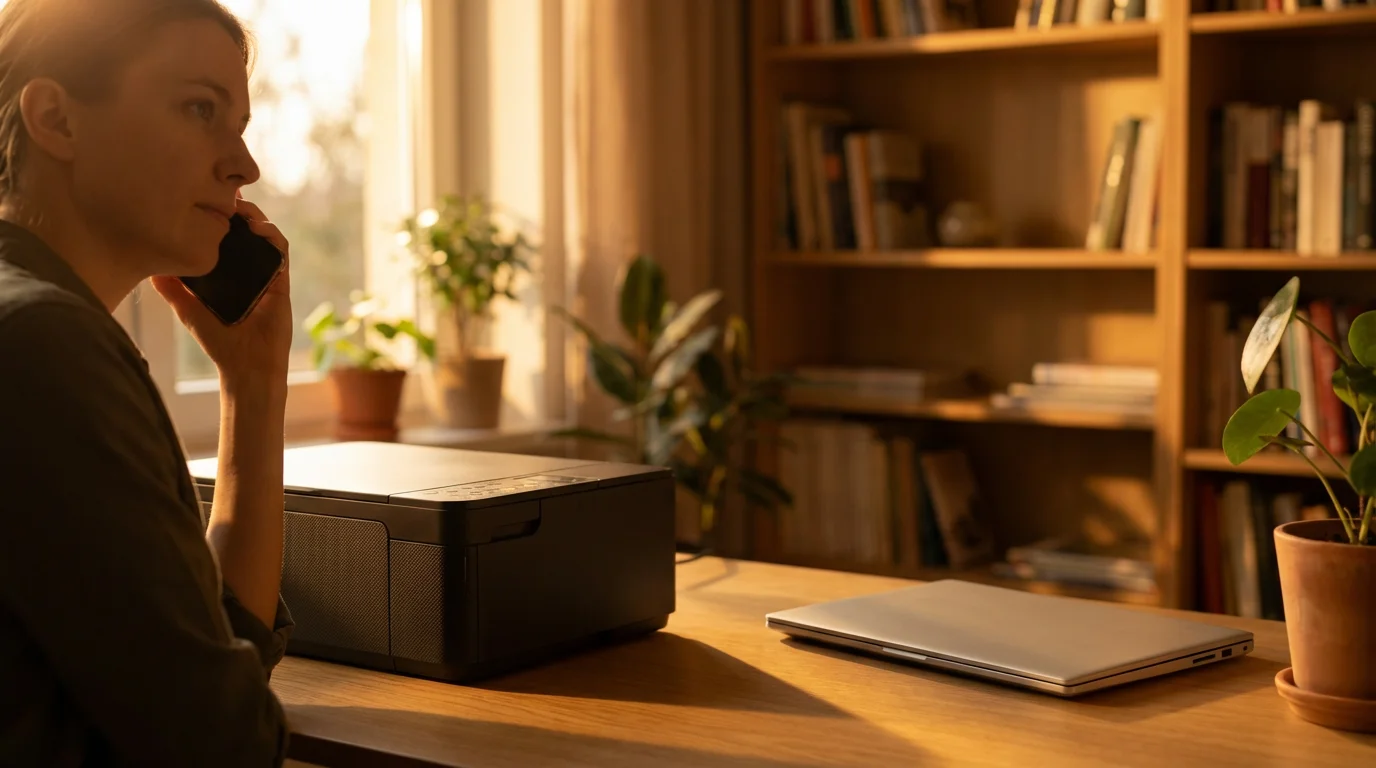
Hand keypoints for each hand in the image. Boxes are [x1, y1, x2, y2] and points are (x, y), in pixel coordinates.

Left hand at [151, 196, 292, 391]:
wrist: (246, 365)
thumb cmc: (218, 341)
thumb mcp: (187, 309)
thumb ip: (171, 289)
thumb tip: (149, 267)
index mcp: (226, 271)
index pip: (223, 236)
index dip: (216, 215)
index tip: (201, 198)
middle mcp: (246, 268)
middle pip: (244, 228)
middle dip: (235, 208)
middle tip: (221, 193)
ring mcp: (265, 272)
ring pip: (265, 233)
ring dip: (255, 216)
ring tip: (239, 206)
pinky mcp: (280, 280)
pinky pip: (280, 251)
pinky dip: (272, 235)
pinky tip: (258, 228)